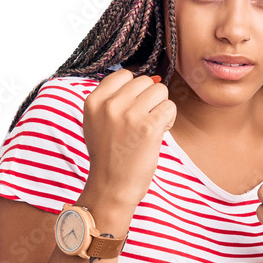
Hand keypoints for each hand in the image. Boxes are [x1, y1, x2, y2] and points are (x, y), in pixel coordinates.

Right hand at [82, 68, 176, 210]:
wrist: (111, 187)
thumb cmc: (109, 157)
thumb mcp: (97, 122)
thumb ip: (114, 99)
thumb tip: (153, 80)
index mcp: (93, 101)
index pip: (123, 75)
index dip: (134, 91)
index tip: (132, 109)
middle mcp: (110, 105)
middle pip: (144, 81)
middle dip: (149, 99)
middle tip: (143, 121)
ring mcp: (129, 115)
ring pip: (160, 90)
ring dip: (161, 107)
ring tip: (152, 126)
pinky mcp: (148, 127)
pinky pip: (169, 107)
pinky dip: (169, 119)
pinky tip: (160, 132)